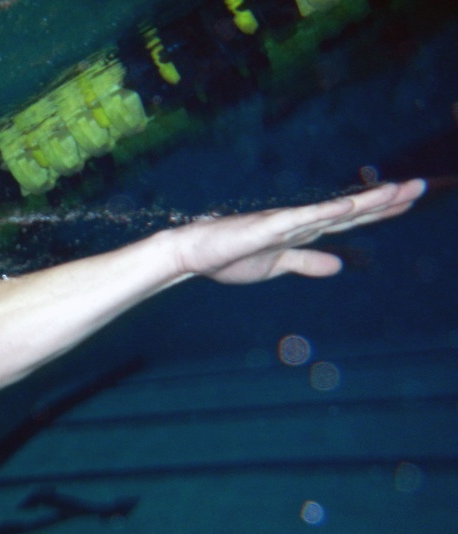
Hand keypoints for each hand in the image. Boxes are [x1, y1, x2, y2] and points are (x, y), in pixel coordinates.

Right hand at [168, 179, 425, 283]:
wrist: (194, 254)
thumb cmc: (229, 258)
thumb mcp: (277, 266)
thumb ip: (308, 263)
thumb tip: (338, 264)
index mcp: (303, 232)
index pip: (348, 219)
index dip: (379, 210)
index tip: (409, 199)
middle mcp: (300, 222)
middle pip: (350, 210)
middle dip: (385, 200)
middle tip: (419, 186)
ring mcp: (286, 222)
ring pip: (334, 210)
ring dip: (366, 201)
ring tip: (398, 191)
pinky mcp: (268, 227)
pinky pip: (302, 219)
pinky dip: (325, 212)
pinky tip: (348, 206)